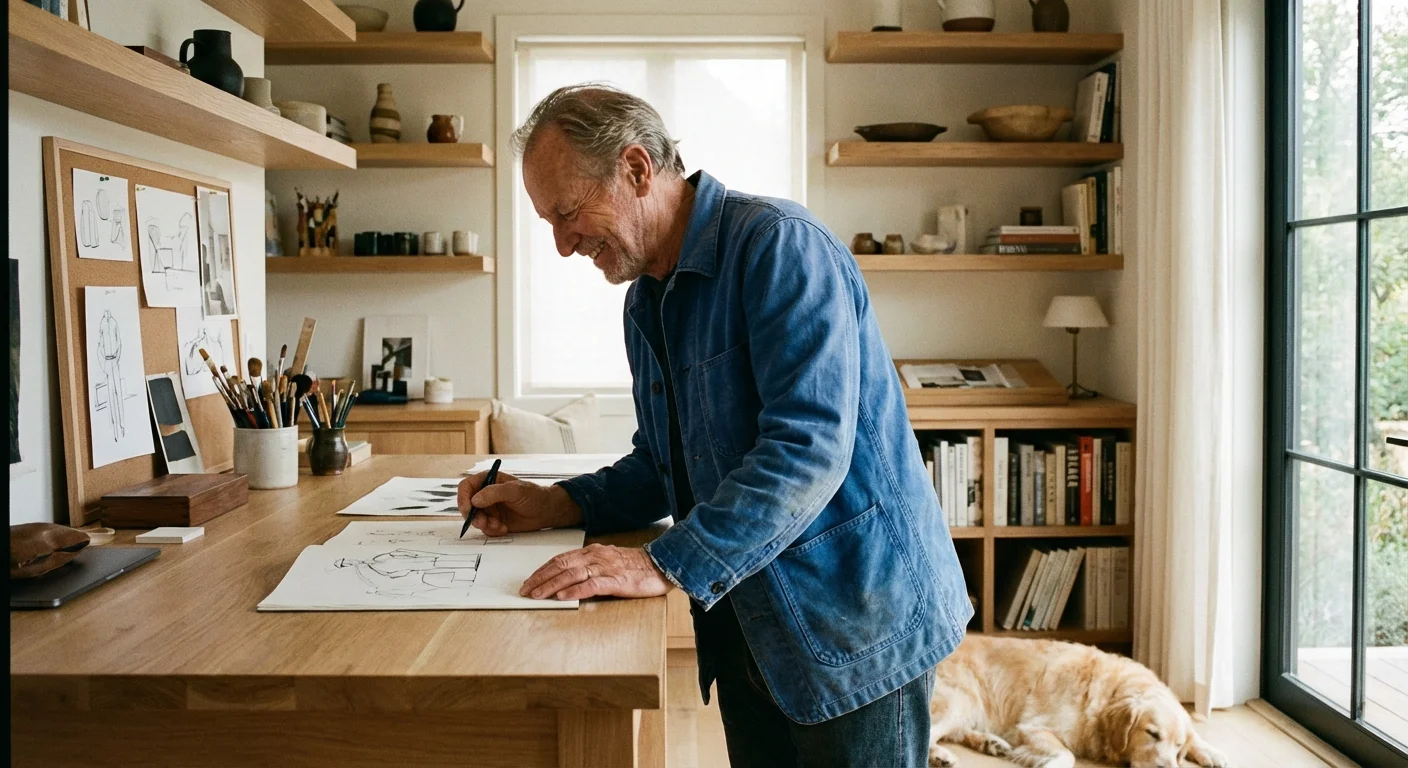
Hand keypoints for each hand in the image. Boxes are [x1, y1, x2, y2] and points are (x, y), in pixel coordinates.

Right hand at [457, 472, 582, 535]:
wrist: (546, 511)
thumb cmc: (534, 495)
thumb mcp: (516, 490)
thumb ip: (494, 493)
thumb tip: (475, 500)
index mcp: (488, 480)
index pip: (466, 487)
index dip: (463, 498)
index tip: (468, 510)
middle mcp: (485, 494)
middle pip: (467, 505)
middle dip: (473, 516)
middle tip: (483, 523)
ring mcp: (489, 509)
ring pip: (475, 519)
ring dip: (484, 525)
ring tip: (499, 526)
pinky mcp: (494, 521)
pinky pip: (485, 529)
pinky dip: (492, 531)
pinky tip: (504, 528)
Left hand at [520, 544, 670, 600]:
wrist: (662, 565)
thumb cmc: (637, 567)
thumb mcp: (609, 563)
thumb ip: (591, 568)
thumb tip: (570, 580)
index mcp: (593, 552)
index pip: (561, 558)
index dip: (543, 570)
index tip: (530, 580)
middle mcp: (596, 557)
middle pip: (561, 565)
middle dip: (541, 578)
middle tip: (526, 589)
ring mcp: (606, 568)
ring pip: (572, 574)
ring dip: (552, 585)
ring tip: (537, 594)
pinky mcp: (616, 581)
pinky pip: (591, 585)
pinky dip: (575, 591)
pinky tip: (563, 596)